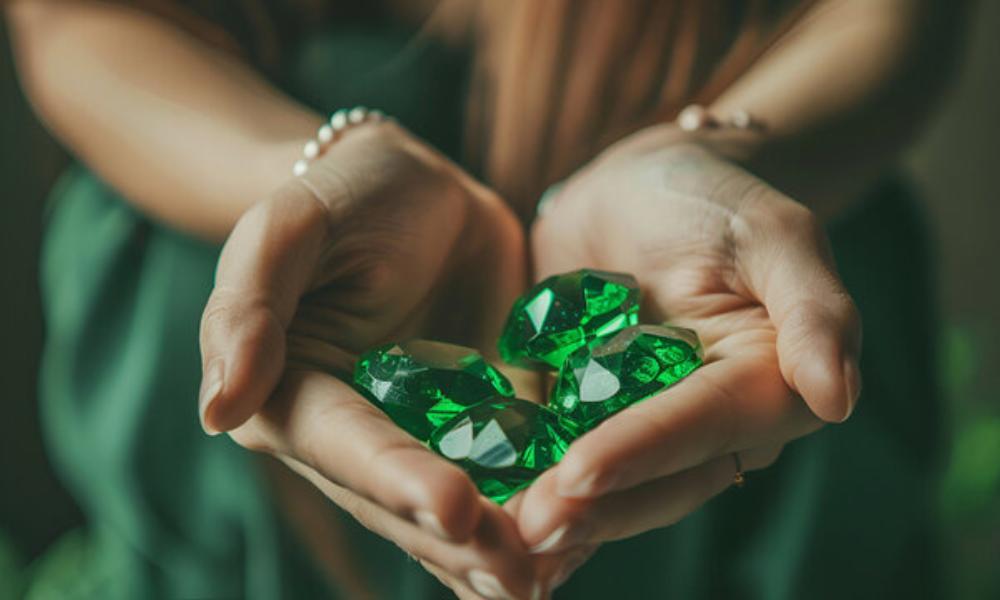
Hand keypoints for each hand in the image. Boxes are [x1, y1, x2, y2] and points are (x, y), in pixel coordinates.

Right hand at [198, 121, 544, 598]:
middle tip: (527, 573)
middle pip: (404, 502)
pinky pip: (502, 481)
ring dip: (501, 553)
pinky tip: (575, 548)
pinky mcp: (476, 426)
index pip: (347, 448)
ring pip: (455, 513)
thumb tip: (218, 410)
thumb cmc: (342, 197)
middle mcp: (355, 438)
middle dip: (463, 542)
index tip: (458, 509)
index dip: (399, 481)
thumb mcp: (287, 230)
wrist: (412, 188)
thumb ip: (247, 310)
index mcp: (295, 401)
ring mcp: (420, 439)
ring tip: (552, 579)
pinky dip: (533, 516)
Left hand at [510, 128, 861, 585]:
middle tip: (527, 528)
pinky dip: (526, 486)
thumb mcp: (774, 232)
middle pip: (655, 480)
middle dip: (592, 506)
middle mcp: (705, 424)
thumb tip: (837, 399)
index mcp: (764, 387)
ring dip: (557, 514)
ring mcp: (641, 426)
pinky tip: (480, 513)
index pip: (704, 426)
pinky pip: (558, 458)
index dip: (645, 451)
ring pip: (608, 487)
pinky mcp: (585, 416)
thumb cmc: (715, 196)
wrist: (645, 184)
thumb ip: (814, 309)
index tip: (580, 472)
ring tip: (496, 536)